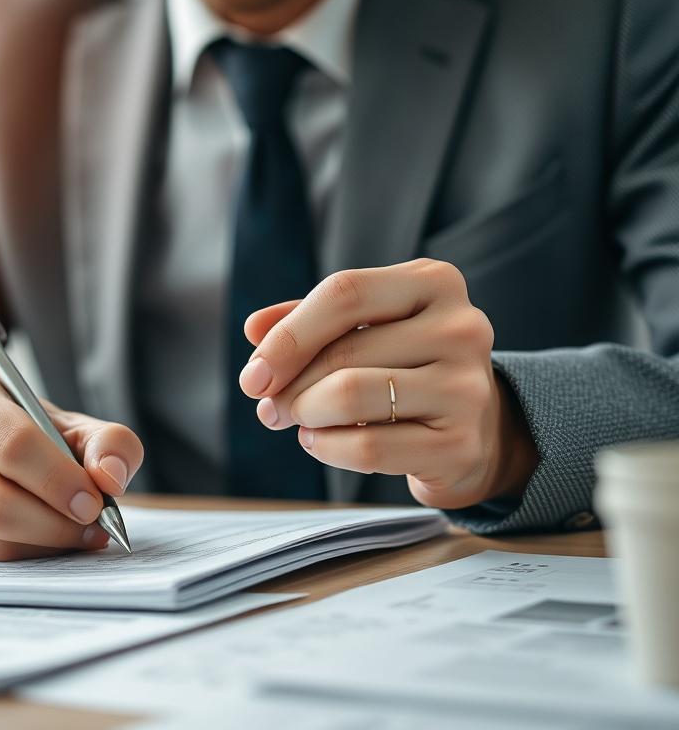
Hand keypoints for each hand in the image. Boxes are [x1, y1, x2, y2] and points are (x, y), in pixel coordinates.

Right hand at [0, 368, 142, 559]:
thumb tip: (111, 478)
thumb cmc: (32, 435)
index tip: (96, 502)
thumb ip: (108, 442)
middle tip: (94, 524)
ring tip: (81, 533)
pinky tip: (50, 540)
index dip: (59, 480)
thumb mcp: (72, 426)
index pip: (13, 444)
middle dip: (56, 521)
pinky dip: (28, 554)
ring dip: (47, 542)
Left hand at [240, 259, 536, 508]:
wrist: (474, 432)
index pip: (343, 294)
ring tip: (300, 422)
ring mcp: (467, 387)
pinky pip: (368, 447)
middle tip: (270, 408)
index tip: (254, 374)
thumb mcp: (364, 330)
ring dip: (306, 415)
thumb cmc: (404, 369)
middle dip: (289, 386)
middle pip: (342, 352)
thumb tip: (255, 329)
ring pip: (351, 396)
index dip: (288, 336)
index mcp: (434, 282)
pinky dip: (327, 448)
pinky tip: (320, 442)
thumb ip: (308, 322)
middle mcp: (461, 328)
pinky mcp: (460, 445)